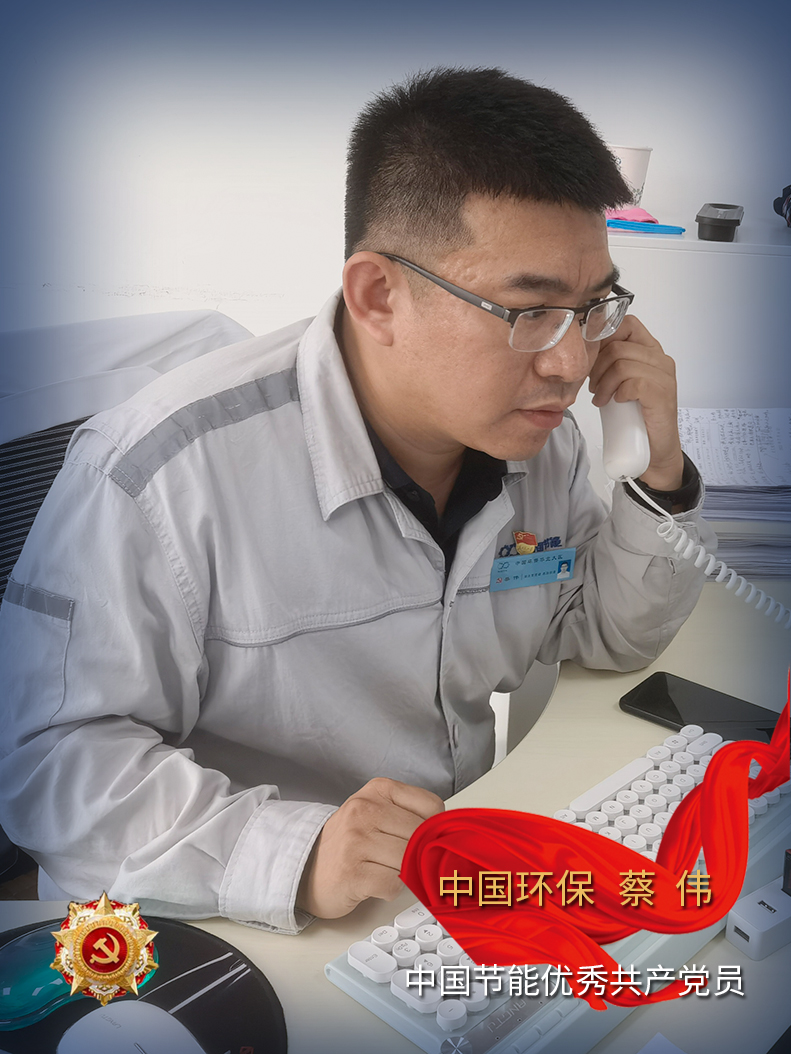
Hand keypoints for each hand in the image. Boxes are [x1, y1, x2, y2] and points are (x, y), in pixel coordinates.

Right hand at [297, 777, 443, 918]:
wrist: (306, 866)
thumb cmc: (349, 841)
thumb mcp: (377, 811)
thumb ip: (410, 815)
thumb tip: (448, 836)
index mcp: (378, 790)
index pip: (432, 807)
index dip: (434, 829)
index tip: (426, 840)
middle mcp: (365, 810)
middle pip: (422, 836)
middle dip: (420, 854)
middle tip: (409, 862)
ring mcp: (356, 841)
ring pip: (410, 861)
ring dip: (404, 873)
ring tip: (386, 869)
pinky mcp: (352, 873)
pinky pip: (393, 885)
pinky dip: (390, 890)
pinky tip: (374, 883)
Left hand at [588, 314, 683, 490]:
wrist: (655, 450)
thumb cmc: (634, 416)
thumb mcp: (617, 383)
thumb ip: (608, 364)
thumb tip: (580, 350)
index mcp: (651, 350)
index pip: (626, 323)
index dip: (603, 337)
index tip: (590, 359)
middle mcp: (660, 358)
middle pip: (618, 344)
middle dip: (597, 366)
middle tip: (592, 385)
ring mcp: (664, 376)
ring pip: (622, 362)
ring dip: (603, 382)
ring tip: (600, 398)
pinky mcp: (662, 394)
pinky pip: (632, 381)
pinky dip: (616, 392)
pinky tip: (612, 403)